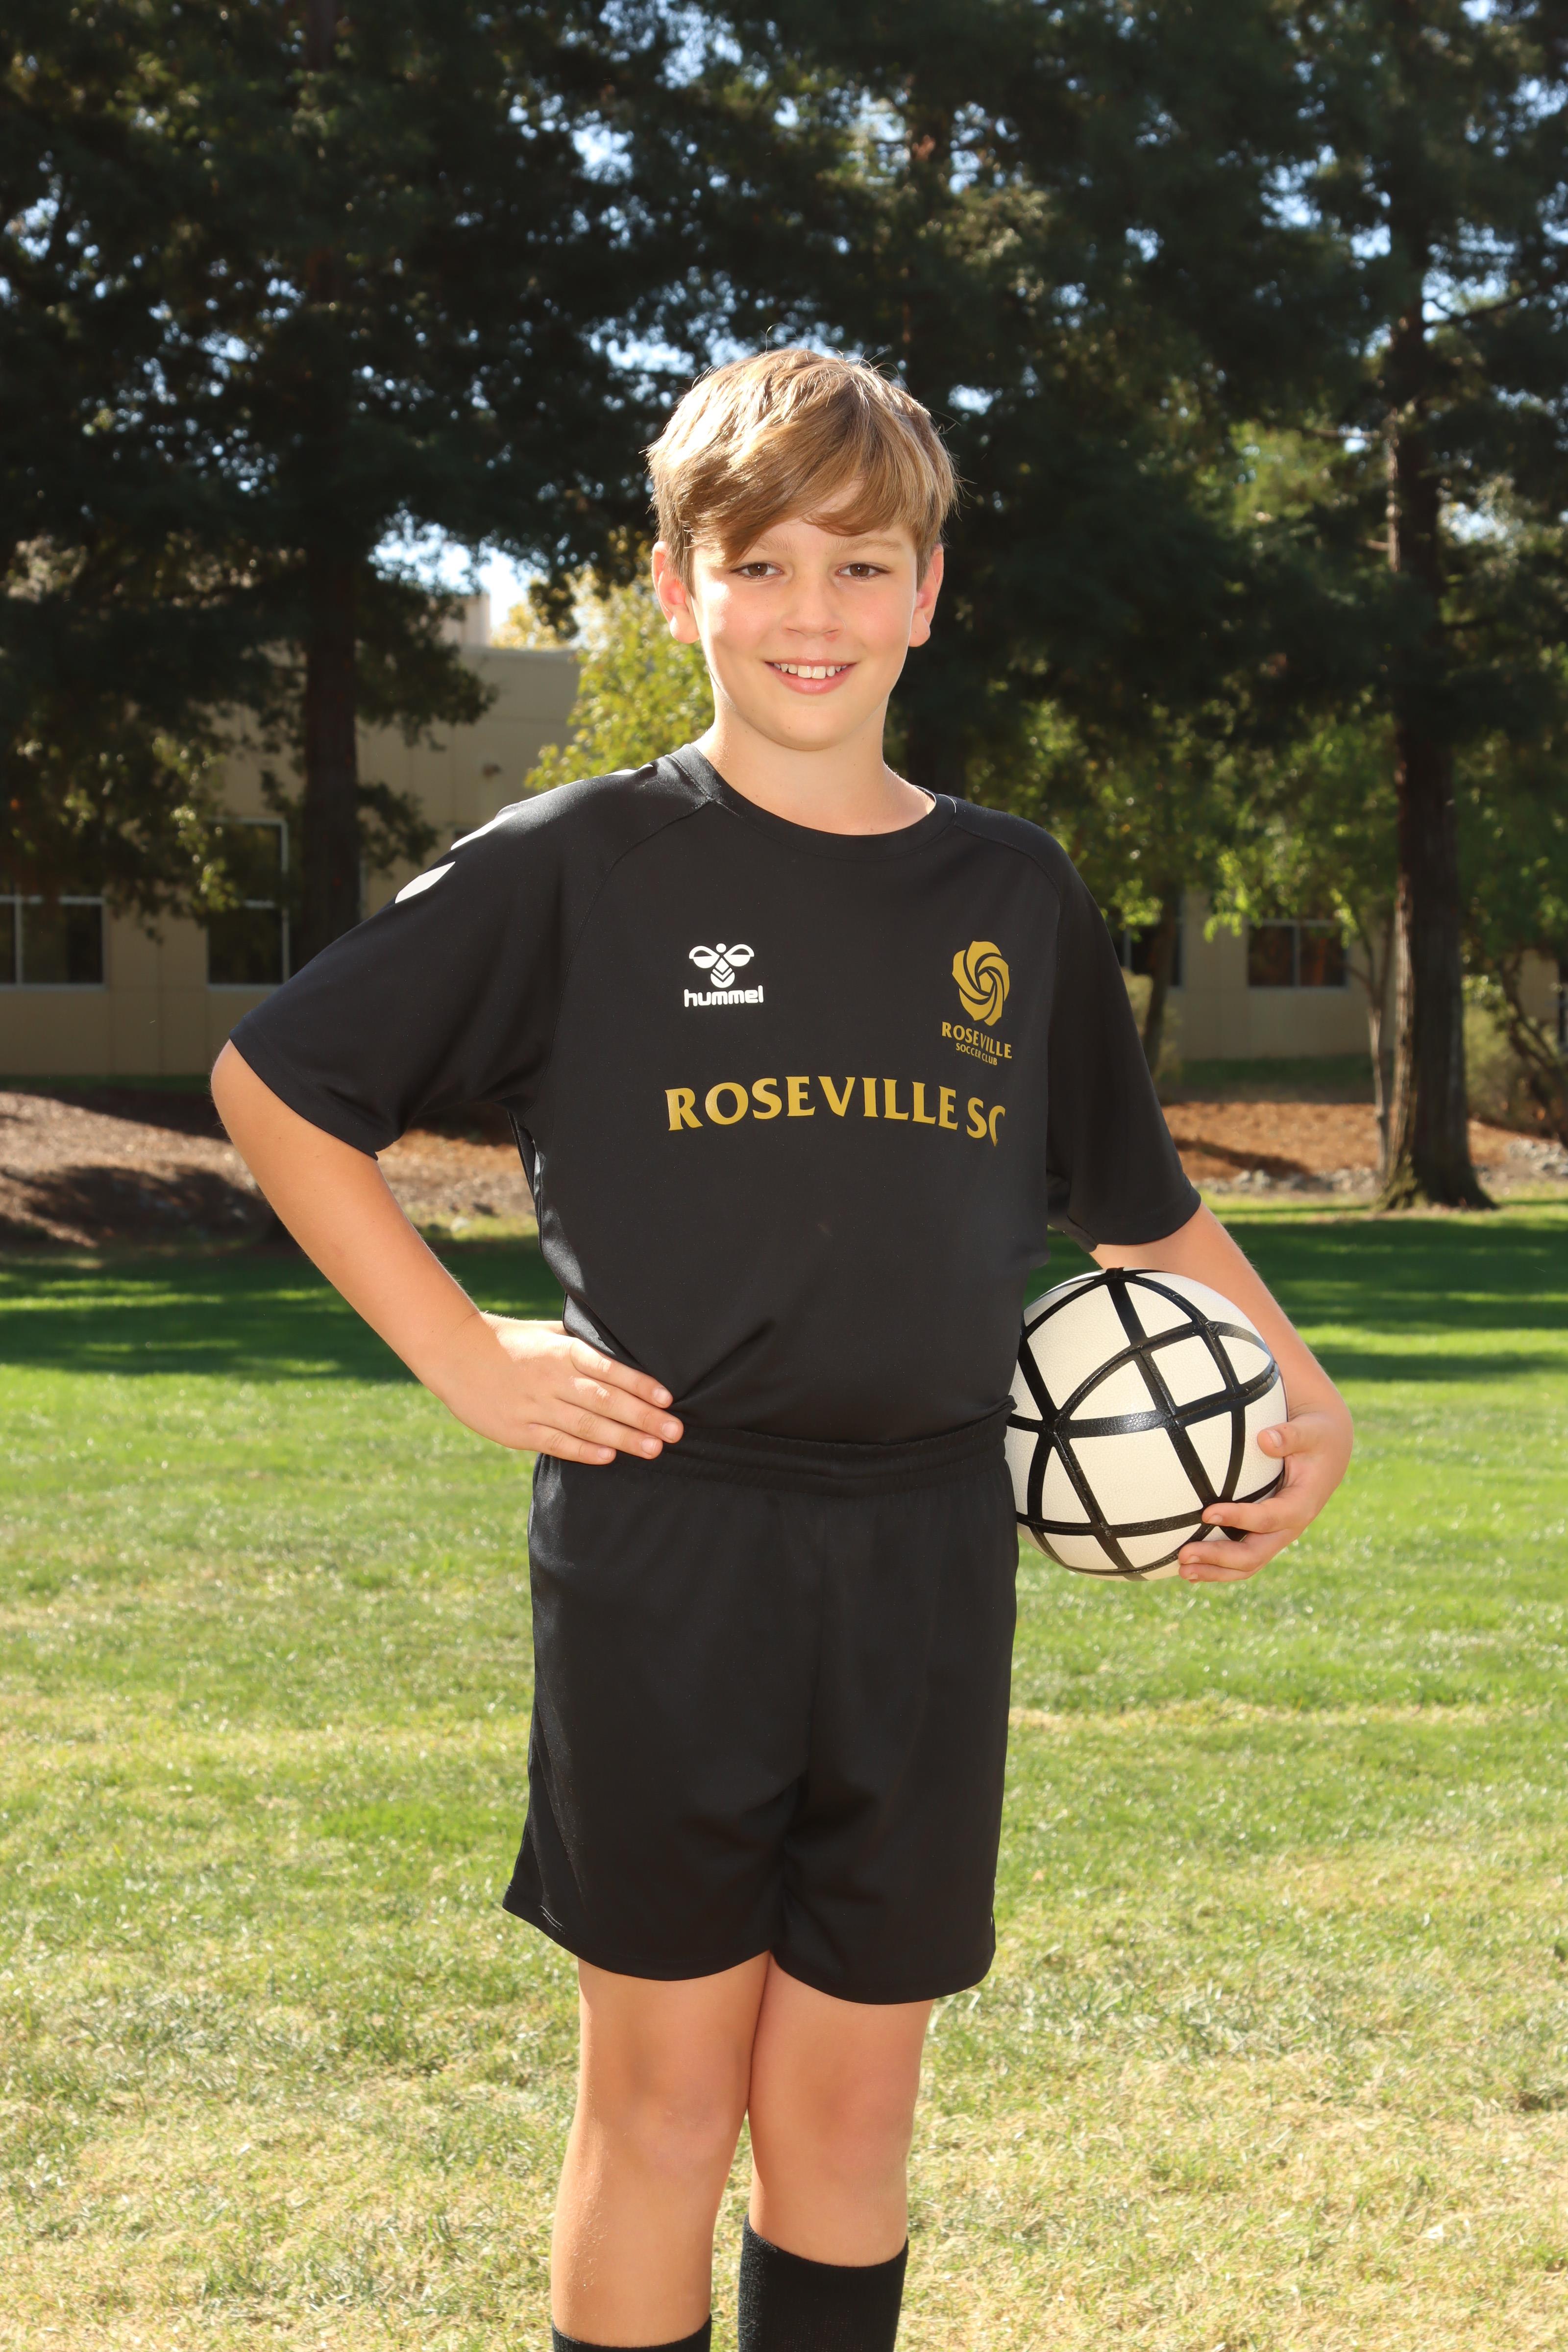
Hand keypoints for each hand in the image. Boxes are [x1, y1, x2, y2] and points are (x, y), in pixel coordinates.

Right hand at [425, 1315, 683, 1463]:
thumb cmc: (511, 1341)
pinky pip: (555, 1442)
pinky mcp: (518, 1430)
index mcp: (561, 1351)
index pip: (607, 1367)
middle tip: (676, 1430)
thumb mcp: (548, 1332)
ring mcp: (534, 1406)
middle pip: (604, 1400)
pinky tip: (608, 1457)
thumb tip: (626, 1348)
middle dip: (643, 1416)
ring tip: (654, 1448)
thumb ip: (583, 1343)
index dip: (638, 1383)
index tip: (668, 1396)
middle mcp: (551, 1378)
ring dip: (622, 1438)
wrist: (455, 1353)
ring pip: (585, 1425)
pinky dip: (582, 1451)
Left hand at [1177, 1401, 1352, 1582]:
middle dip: (1219, 1558)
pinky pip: (1242, 1558)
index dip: (1240, 1519)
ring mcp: (1277, 1535)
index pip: (1269, 1518)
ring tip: (1181, 1570)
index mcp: (1302, 1504)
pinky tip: (1190, 1567)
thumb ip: (1290, 1435)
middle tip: (1184, 1554)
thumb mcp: (1310, 1431)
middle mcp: (1290, 1527)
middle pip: (1255, 1554)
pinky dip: (1217, 1566)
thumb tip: (1264, 1439)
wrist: (1327, 1450)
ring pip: (1247, 1564)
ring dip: (1214, 1570)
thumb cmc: (1316, 1436)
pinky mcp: (1266, 1535)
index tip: (1207, 1513)